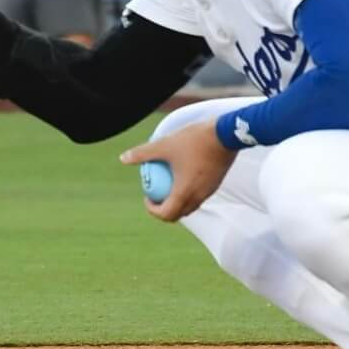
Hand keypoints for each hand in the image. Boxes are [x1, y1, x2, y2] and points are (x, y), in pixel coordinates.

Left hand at [119, 120, 236, 222]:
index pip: (166, 214)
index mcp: (185, 193)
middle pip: (178, 214)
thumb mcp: (164, 145)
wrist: (226, 134)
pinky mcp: (216, 184)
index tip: (147, 197)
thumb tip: (123, 158)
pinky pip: (199, 195)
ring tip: (167, 184)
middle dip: (164, 209)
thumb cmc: (193, 140)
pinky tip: (182, 173)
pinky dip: (188, 192)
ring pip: (190, 205)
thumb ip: (143, 154)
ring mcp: (209, 192)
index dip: (153, 210)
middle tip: (155, 194)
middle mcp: (198, 197)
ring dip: (177, 201)